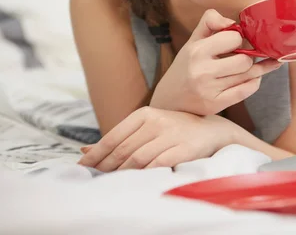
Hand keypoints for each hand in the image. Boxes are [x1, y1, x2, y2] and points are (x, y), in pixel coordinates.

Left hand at [78, 107, 237, 171]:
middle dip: (105, 166)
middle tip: (94, 178)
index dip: (96, 154)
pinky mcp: (184, 148)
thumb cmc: (175, 131)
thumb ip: (119, 138)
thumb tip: (84, 150)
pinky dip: (144, 174)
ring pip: (138, 159)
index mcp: (145, 114)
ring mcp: (172, 134)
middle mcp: (157, 121)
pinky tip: (137, 180)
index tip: (82, 166)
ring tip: (113, 182)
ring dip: (122, 173)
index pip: (114, 136)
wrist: (213, 131)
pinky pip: (158, 165)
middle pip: (123, 149)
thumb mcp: (147, 128)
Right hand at [151, 9, 281, 114]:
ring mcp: (210, 90)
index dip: (238, 39)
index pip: (234, 38)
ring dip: (256, 69)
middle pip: (245, 60)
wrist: (169, 100)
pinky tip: (253, 78)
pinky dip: (254, 82)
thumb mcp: (192, 41)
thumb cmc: (185, 67)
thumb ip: (210, 22)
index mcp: (197, 51)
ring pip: (248, 75)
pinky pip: (247, 90)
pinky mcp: (216, 104)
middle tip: (244, 57)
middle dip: (248, 57)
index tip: (236, 43)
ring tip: (255, 66)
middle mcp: (202, 71)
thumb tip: (232, 22)